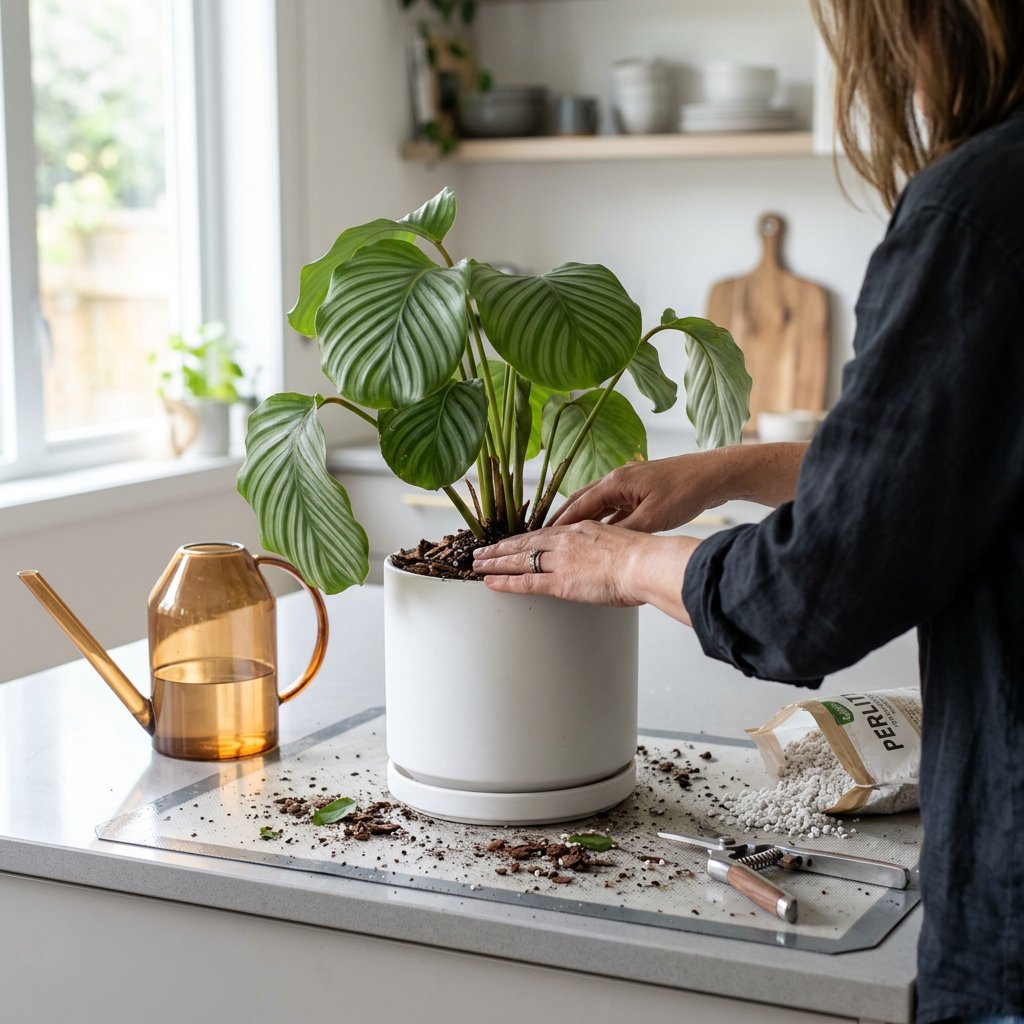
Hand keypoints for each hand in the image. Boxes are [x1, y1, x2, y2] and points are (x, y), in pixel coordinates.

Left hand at [472, 520, 699, 623]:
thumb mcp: (620, 543)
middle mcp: (566, 541)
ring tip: (476, 565)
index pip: (543, 533)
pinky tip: (490, 582)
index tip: (508, 542)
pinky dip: (505, 582)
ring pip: (519, 559)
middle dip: (500, 548)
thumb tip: (602, 558)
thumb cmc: (643, 558)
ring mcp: (560, 560)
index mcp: (581, 529)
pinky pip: (525, 581)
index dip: (522, 538)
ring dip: (495, 562)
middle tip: (481, 550)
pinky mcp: (561, 582)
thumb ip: (604, 549)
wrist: (646, 563)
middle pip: (524, 542)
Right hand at [548, 452, 728, 532]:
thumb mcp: (653, 518)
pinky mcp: (640, 493)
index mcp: (615, 482)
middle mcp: (617, 480)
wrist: (713, 475)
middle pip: (581, 502)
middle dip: (561, 520)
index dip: (559, 523)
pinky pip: (613, 508)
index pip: (578, 505)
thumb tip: (602, 546)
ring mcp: (629, 486)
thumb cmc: (686, 491)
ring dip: (580, 521)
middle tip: (542, 537)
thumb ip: (625, 531)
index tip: (541, 537)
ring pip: (596, 505)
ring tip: (563, 539)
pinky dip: (602, 521)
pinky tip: (598, 535)